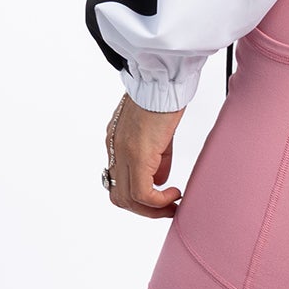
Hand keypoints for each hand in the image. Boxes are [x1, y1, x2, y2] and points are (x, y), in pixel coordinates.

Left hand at [104, 94, 185, 217]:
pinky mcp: (137, 155)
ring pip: (127, 199)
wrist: (162, 79)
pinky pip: (142, 192)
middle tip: (166, 209)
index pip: (119, 179)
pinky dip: (158, 201)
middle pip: (119, 196)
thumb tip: (160, 179)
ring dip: (150, 210)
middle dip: (144, 209)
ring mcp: (123, 153)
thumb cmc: (164, 95)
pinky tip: (174, 194)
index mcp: (116, 141)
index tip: (159, 198)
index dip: (138, 195)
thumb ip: (157, 156)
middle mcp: (115, 149)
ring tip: (171, 206)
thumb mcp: (158, 130)